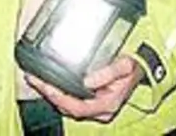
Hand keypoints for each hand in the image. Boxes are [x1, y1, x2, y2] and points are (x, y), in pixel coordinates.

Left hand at [25, 55, 142, 122]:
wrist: (142, 70)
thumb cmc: (134, 68)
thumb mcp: (125, 66)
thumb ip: (108, 73)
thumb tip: (86, 80)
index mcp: (106, 105)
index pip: (76, 107)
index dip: (58, 97)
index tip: (44, 85)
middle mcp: (98, 110)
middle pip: (67, 108)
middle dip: (49, 95)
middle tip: (33, 80)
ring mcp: (94, 108)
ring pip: (67, 106)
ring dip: (51, 94)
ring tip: (36, 80)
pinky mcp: (91, 102)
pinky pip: (71, 101)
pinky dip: (58, 93)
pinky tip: (49, 83)